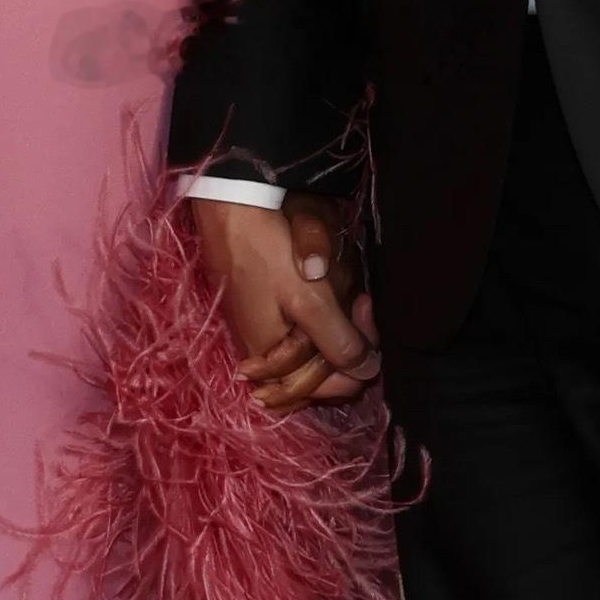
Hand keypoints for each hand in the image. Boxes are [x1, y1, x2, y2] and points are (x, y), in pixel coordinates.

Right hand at [189, 193, 380, 413]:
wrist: (230, 210)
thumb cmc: (268, 255)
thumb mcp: (309, 301)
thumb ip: (339, 342)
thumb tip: (368, 372)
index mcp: (275, 364)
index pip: (333, 389)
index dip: (360, 360)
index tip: (364, 310)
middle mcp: (268, 360)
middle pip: (326, 376)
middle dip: (351, 342)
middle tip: (361, 301)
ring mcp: (265, 338)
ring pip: (318, 356)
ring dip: (340, 329)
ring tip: (350, 293)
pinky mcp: (266, 317)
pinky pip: (305, 336)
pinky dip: (325, 319)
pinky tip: (331, 293)